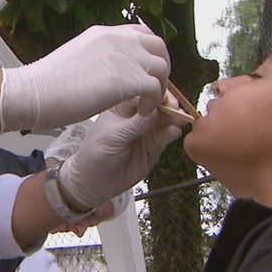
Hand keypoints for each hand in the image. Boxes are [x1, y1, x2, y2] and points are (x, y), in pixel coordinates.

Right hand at [0, 24, 168, 131]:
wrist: (32, 92)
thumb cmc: (47, 83)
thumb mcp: (78, 57)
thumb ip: (98, 56)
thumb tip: (108, 66)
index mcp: (104, 33)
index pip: (142, 33)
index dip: (150, 53)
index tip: (145, 73)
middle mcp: (117, 39)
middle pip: (158, 47)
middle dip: (161, 69)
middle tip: (153, 91)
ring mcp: (123, 56)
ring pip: (161, 67)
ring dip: (158, 87)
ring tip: (145, 104)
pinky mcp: (126, 78)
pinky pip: (155, 89)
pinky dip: (152, 102)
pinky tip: (140, 112)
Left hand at [56, 98, 182, 210]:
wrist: (95, 182)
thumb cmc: (96, 152)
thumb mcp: (113, 136)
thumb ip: (135, 124)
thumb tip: (157, 111)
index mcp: (122, 103)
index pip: (140, 89)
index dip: (152, 89)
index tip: (159, 93)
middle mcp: (137, 113)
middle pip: (158, 100)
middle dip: (168, 102)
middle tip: (171, 107)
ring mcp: (148, 128)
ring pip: (167, 116)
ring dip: (174, 115)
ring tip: (176, 119)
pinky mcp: (156, 144)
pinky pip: (168, 134)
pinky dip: (173, 131)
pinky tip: (173, 131)